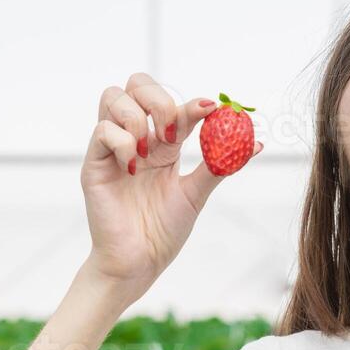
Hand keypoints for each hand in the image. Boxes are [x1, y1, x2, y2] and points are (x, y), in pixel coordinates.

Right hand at [80, 72, 262, 294]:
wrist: (138, 263)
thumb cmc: (163, 232)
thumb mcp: (196, 194)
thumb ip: (219, 165)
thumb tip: (255, 143)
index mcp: (161, 145)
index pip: (173, 106)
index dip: (191, 103)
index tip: (211, 109)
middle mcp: (136, 140)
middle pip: (136, 85)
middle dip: (158, 98)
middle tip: (172, 132)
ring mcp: (112, 149)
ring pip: (113, 97)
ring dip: (136, 117)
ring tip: (147, 152)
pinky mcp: (94, 164)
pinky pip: (102, 131)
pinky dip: (122, 142)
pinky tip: (133, 167)